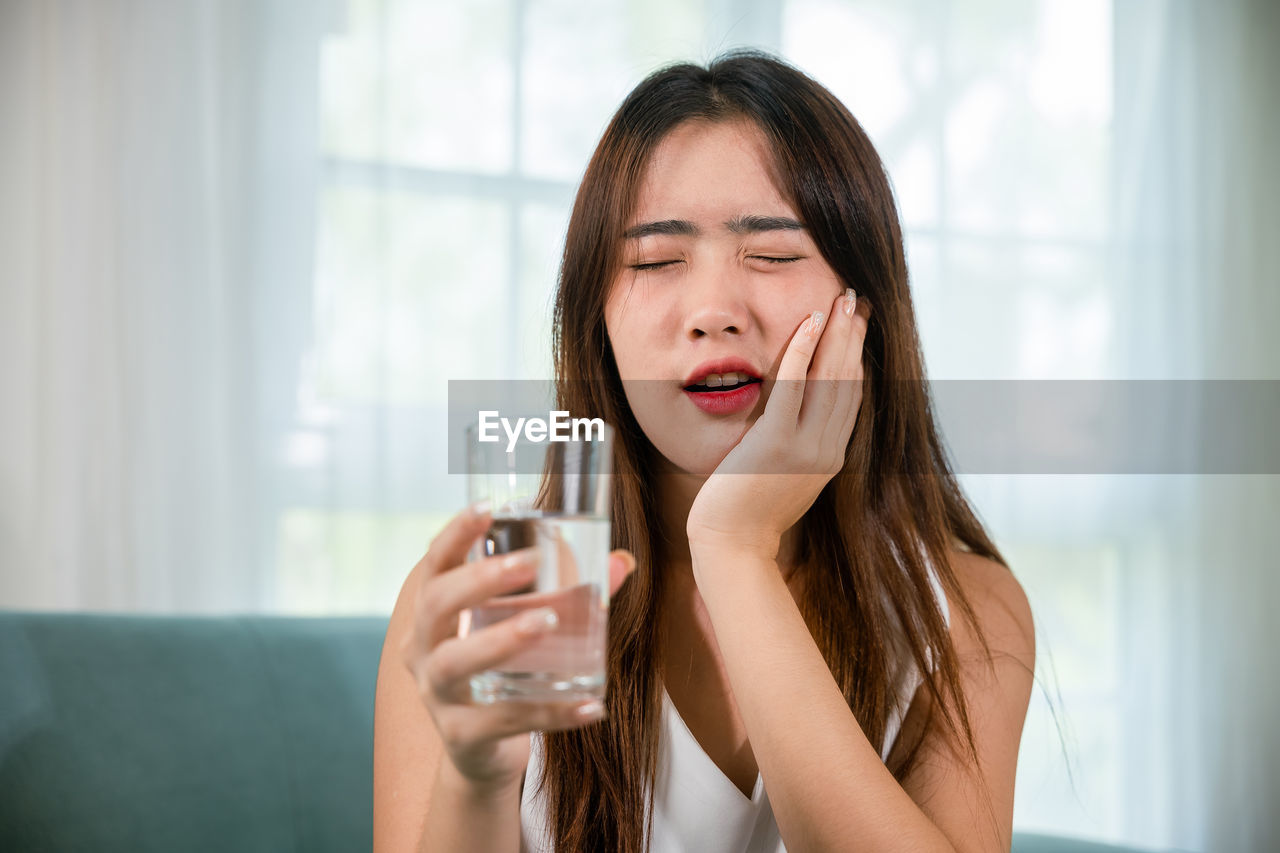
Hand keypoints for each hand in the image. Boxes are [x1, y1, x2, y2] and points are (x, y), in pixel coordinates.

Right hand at [400, 503, 636, 793]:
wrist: (482, 750)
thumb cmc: (503, 671)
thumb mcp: (524, 628)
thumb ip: (570, 594)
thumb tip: (621, 562)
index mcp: (435, 614)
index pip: (435, 565)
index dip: (455, 534)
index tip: (487, 507)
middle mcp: (423, 650)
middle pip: (436, 606)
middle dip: (479, 579)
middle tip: (528, 562)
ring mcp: (437, 695)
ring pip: (455, 663)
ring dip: (501, 638)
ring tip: (547, 622)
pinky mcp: (461, 736)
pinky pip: (502, 722)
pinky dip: (548, 712)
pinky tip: (589, 703)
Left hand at [686, 288, 870, 560]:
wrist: (732, 546)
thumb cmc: (746, 514)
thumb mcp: (784, 478)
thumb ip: (796, 448)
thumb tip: (794, 421)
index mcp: (830, 457)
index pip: (851, 397)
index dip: (856, 357)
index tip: (858, 325)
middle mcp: (826, 450)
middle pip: (848, 381)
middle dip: (853, 336)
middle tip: (856, 299)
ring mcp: (805, 448)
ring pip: (829, 379)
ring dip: (836, 334)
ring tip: (841, 300)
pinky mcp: (776, 443)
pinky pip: (794, 387)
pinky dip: (802, 351)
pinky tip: (808, 324)